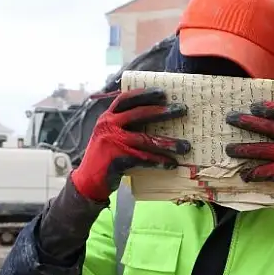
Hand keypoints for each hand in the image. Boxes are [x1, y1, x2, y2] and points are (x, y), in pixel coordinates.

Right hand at [72, 88, 189, 200]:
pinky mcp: (117, 159)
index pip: (126, 99)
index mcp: (108, 117)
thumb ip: (125, 126)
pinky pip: (144, 159)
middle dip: (163, 111)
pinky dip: (160, 161)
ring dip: (168, 143)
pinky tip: (172, 164)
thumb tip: (157, 119)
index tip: (163, 92)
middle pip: (139, 114)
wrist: (87, 181)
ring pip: (146, 140)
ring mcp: (112, 142)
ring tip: (186, 146)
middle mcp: (109, 126)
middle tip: (182, 109)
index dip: (145, 94)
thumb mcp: (110, 136)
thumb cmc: (105, 157)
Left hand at [224, 101, 273, 218]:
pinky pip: (265, 170)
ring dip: (244, 149)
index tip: (255, 105)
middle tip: (232, 119)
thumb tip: (273, 126)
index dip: (271, 108)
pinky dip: (253, 173)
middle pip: (272, 128)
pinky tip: (245, 174)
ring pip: (264, 149)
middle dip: (249, 122)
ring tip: (229, 149)